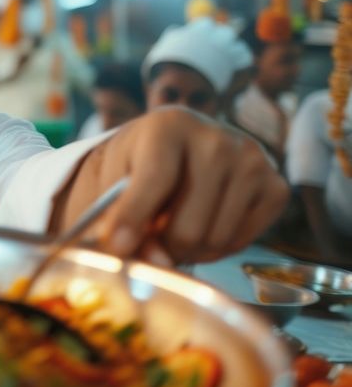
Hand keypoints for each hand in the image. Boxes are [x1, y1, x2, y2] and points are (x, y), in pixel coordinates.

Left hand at [57, 106, 288, 263]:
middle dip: (160, 246)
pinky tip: (200, 224)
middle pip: (187, 226)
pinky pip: (240, 243)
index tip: (117, 245)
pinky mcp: (275, 187)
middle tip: (147, 239)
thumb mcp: (111, 182)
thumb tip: (157, 261)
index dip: (133, 217)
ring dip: (186, 250)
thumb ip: (116, 219)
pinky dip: (215, 248)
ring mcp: (252, 162)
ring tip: (171, 229)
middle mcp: (216, 137)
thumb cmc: (134, 167)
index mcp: (168, 125)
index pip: (155, 177)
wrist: (173, 150)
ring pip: (214, 240)